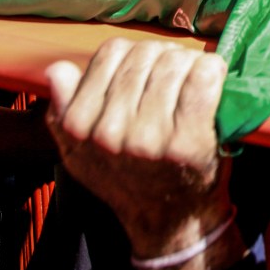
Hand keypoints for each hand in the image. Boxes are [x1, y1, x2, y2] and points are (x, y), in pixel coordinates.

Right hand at [45, 38, 241, 269]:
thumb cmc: (127, 176)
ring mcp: (151, 136)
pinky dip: (211, 69)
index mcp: (81, 126)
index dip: (133, 54)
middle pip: (145, 54)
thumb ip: (64, 110)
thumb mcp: (80, 151)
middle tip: (174, 72)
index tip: (145, 69)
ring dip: (188, 62)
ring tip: (190, 78)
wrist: (168, 216)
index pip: (111, 52)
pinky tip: (209, 80)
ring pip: (174, 62)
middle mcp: (112, 131)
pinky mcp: (189, 139)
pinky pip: (203, 76)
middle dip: (163, 56)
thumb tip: (58, 70)